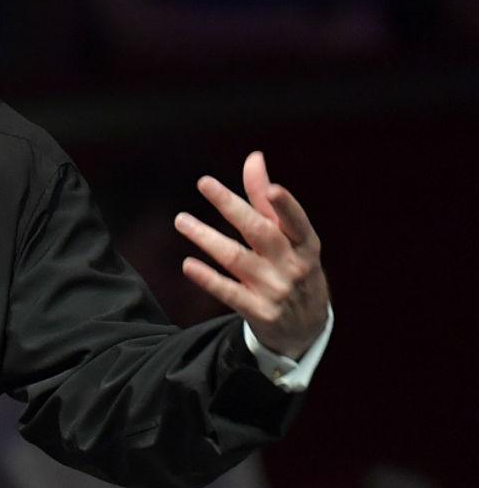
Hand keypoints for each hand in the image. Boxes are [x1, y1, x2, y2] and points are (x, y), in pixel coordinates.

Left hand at [175, 151, 328, 358]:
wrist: (305, 329)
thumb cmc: (294, 269)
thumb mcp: (290, 238)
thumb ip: (267, 201)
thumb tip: (254, 158)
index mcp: (305, 244)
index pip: (297, 221)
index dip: (286, 206)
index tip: (271, 188)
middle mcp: (292, 265)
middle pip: (260, 233)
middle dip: (232, 207)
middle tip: (205, 183)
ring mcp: (275, 289)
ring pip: (237, 260)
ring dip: (207, 238)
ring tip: (181, 220)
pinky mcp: (259, 312)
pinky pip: (229, 292)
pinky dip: (208, 279)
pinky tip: (187, 265)